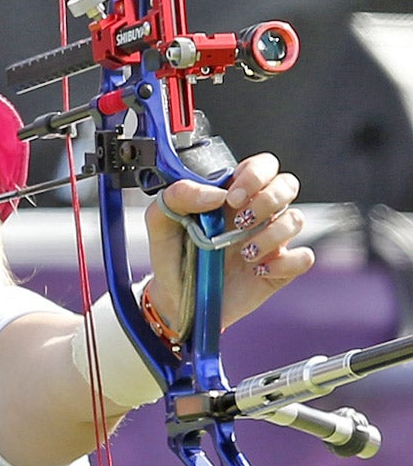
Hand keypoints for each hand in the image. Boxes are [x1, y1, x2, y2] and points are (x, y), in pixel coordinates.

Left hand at [144, 153, 314, 331]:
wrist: (176, 299)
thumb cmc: (172, 256)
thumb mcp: (160, 222)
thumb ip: (177, 196)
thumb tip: (215, 193)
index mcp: (231, 195)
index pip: (261, 166)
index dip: (255, 174)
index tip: (231, 197)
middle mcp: (256, 213)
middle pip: (287, 184)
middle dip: (268, 200)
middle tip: (240, 222)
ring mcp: (270, 240)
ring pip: (296, 219)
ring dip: (272, 235)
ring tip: (244, 253)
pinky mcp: (279, 269)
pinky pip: (303, 258)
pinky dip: (285, 263)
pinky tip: (258, 270)